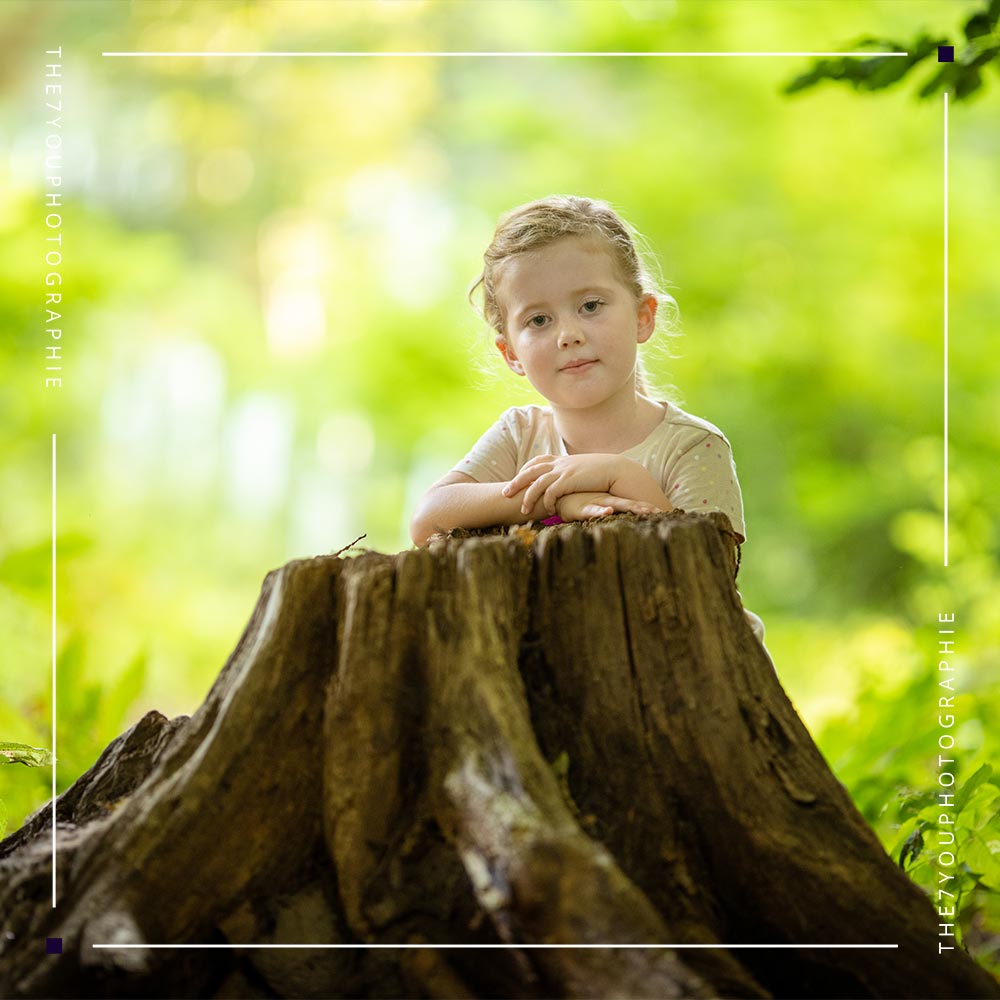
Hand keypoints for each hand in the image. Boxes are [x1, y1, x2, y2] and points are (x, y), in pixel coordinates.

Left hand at [501, 454, 625, 514]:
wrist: (616, 470)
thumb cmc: (602, 473)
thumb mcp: (583, 469)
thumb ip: (572, 472)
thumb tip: (568, 478)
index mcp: (562, 460)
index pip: (538, 461)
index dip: (525, 469)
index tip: (518, 478)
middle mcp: (560, 464)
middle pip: (530, 471)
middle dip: (516, 482)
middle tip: (505, 493)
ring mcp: (563, 471)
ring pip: (537, 483)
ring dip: (528, 497)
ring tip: (523, 509)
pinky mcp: (569, 481)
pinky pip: (550, 492)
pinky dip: (546, 502)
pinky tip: (547, 511)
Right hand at [555, 492, 658, 521]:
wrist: (555, 496)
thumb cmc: (576, 502)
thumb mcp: (594, 505)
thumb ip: (605, 508)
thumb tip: (616, 514)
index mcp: (610, 500)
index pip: (632, 503)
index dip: (647, 507)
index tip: (663, 512)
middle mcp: (606, 500)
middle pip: (629, 504)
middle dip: (644, 509)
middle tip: (659, 512)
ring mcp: (595, 503)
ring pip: (615, 505)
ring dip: (629, 508)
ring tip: (644, 512)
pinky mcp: (581, 508)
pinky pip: (592, 510)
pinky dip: (601, 511)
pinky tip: (609, 511)